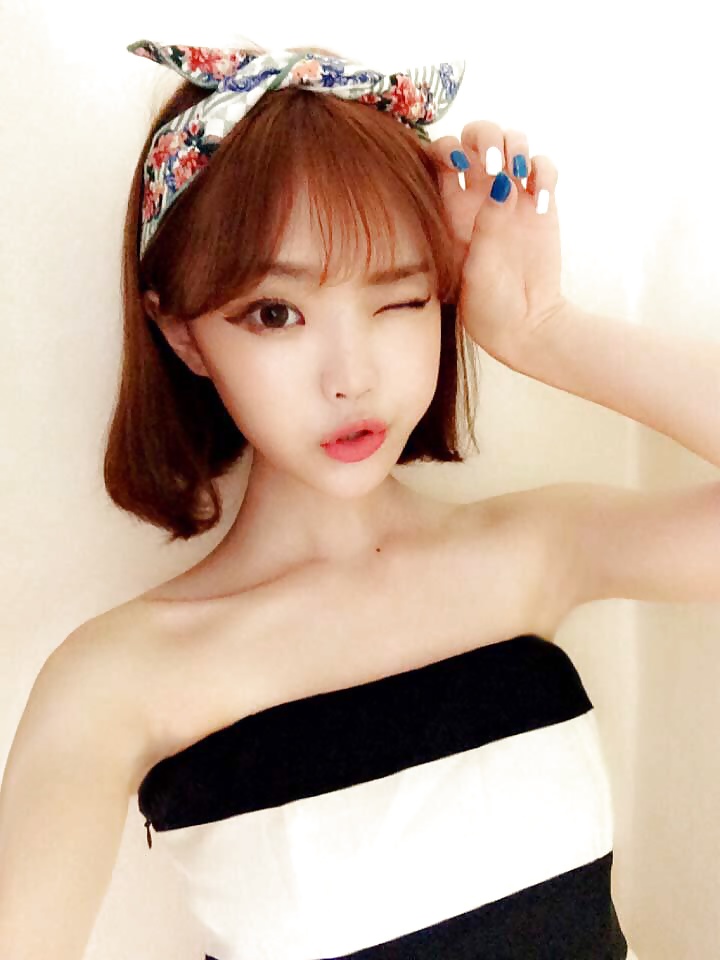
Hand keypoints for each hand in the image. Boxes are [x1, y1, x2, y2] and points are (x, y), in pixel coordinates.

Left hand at [426, 121, 566, 361]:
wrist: (525, 323)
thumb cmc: (487, 305)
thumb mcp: (476, 269)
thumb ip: (486, 226)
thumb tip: (503, 183)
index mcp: (449, 207)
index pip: (440, 155)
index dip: (447, 148)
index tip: (459, 164)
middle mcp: (478, 195)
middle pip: (477, 136)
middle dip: (486, 136)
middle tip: (496, 163)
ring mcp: (511, 195)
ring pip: (513, 141)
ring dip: (517, 145)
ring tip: (519, 172)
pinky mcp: (541, 203)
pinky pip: (543, 167)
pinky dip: (545, 173)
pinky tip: (541, 201)